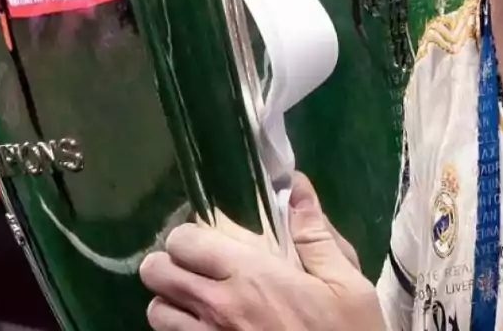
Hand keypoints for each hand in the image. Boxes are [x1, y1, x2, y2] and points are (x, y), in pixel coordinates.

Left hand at [139, 172, 384, 329]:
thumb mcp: (347, 285)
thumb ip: (316, 236)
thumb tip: (298, 186)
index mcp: (252, 277)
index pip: (186, 240)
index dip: (193, 235)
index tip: (213, 239)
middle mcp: (218, 307)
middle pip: (156, 272)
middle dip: (172, 263)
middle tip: (199, 266)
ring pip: (155, 312)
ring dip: (172, 301)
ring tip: (199, 301)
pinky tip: (207, 330)